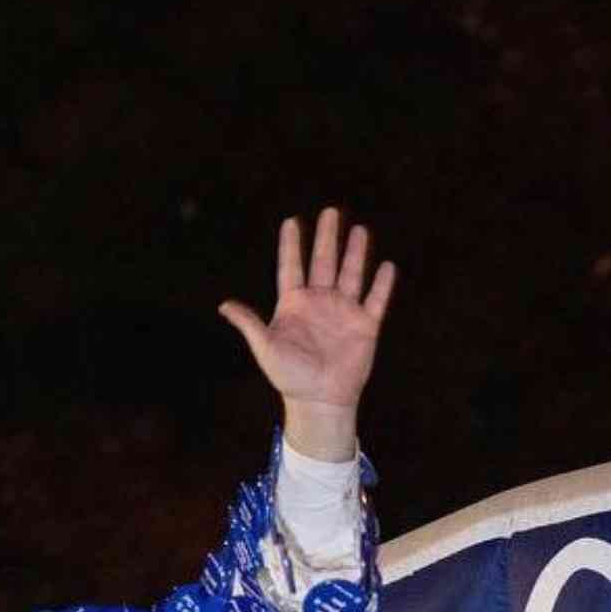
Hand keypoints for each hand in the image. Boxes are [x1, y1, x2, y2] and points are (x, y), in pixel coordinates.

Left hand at [218, 208, 395, 460]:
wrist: (319, 400)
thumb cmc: (288, 377)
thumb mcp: (265, 348)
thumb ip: (249, 323)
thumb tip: (224, 305)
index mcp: (294, 304)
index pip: (292, 267)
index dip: (291, 245)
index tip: (292, 221)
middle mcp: (319, 302)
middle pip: (324, 262)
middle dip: (328, 237)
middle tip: (331, 211)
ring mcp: (343, 311)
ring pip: (351, 274)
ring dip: (355, 253)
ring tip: (360, 230)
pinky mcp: (365, 325)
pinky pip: (375, 300)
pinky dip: (382, 284)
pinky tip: (386, 266)